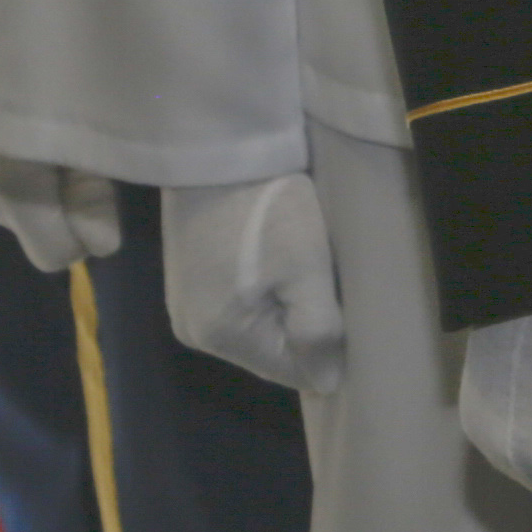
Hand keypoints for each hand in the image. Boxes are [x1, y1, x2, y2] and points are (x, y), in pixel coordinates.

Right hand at [0, 21, 120, 269]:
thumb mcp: (89, 125)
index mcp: (15, 186)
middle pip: (29, 232)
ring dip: (23, 188)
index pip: (57, 257)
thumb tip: (102, 245)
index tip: (96, 193)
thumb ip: (96, 192)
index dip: (84, 232)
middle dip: (54, 207)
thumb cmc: (51, 61)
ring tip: (28, 133)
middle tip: (67, 153)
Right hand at [163, 168, 347, 395]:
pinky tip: (274, 258)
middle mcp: (193, 331)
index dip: (327, 349)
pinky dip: (262, 290)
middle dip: (305, 325)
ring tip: (302, 265)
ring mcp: (185, 305)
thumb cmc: (269, 206)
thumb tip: (325, 385)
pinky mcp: (186, 280)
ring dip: (284, 305)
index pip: (291, 372)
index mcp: (221, 336)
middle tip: (326, 280)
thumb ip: (318, 331)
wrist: (217, 146)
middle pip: (271, 351)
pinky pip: (237, 305)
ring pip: (256, 327)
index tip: (346, 310)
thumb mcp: (308, 268)